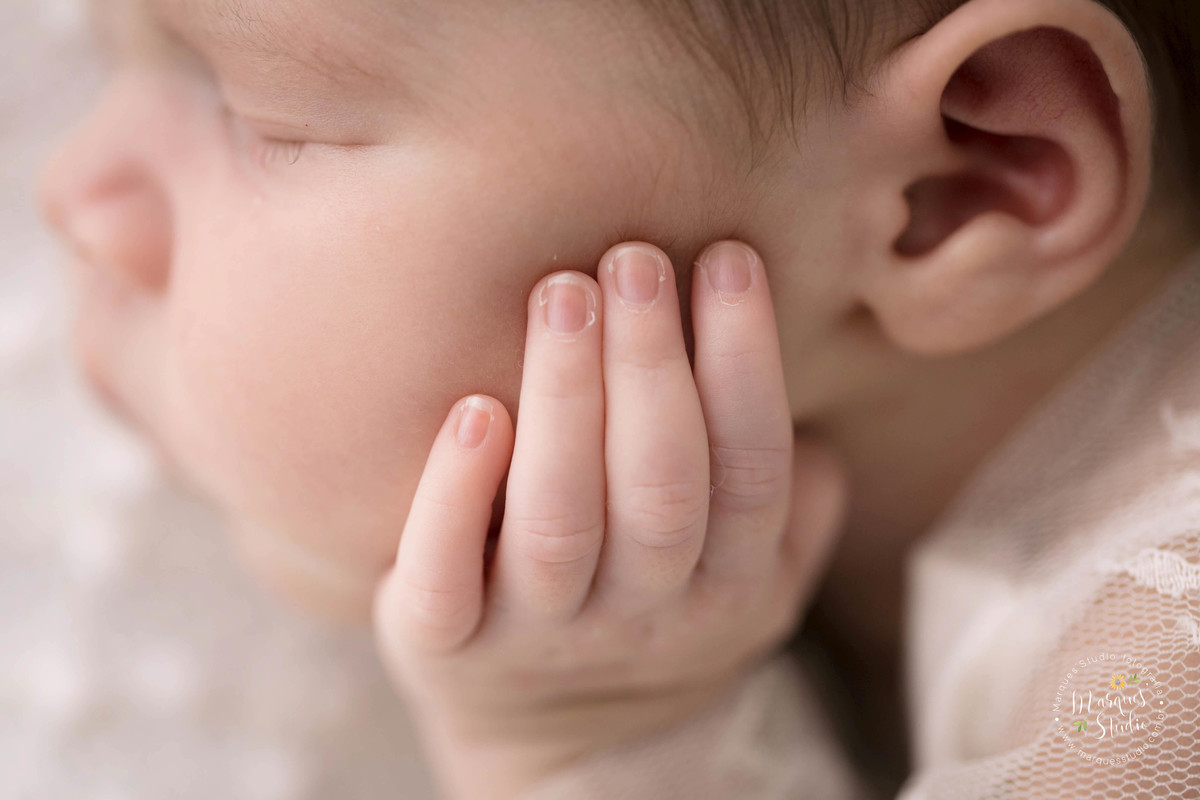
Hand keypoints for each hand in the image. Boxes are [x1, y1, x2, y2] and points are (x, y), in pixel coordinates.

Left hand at [372, 240, 850, 799]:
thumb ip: (790, 512)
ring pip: (559, 521)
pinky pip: (444, 579)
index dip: (746, 363)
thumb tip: (817, 429)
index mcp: (724, 586)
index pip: (749, 469)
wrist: (565, 746)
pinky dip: (454, 497)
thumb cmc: (660, 620)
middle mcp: (639, 612)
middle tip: (635, 260)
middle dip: (651, 366)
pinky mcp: (443, 644)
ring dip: (566, 401)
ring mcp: (539, 634)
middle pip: (658, 487)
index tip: (729, 259)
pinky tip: (472, 411)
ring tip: (563, 293)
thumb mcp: (753, 589)